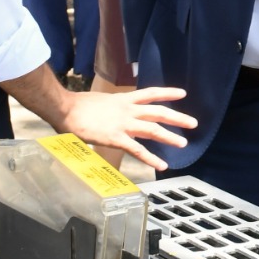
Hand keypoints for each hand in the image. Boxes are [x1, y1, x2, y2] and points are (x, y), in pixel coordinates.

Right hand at [51, 86, 196, 170]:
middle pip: (158, 112)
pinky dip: (151, 158)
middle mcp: (127, 110)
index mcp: (123, 100)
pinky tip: (162, 164)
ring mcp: (124, 124)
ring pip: (153, 130)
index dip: (168, 93)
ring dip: (170, 136)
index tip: (182, 94)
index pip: (150, 93)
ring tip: (184, 143)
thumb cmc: (74, 105)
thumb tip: (106, 114)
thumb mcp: (98, 102)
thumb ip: (108, 109)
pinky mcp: (116, 138)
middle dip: (177, 117)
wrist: (65, 108)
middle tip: (193, 123)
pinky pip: (138, 150)